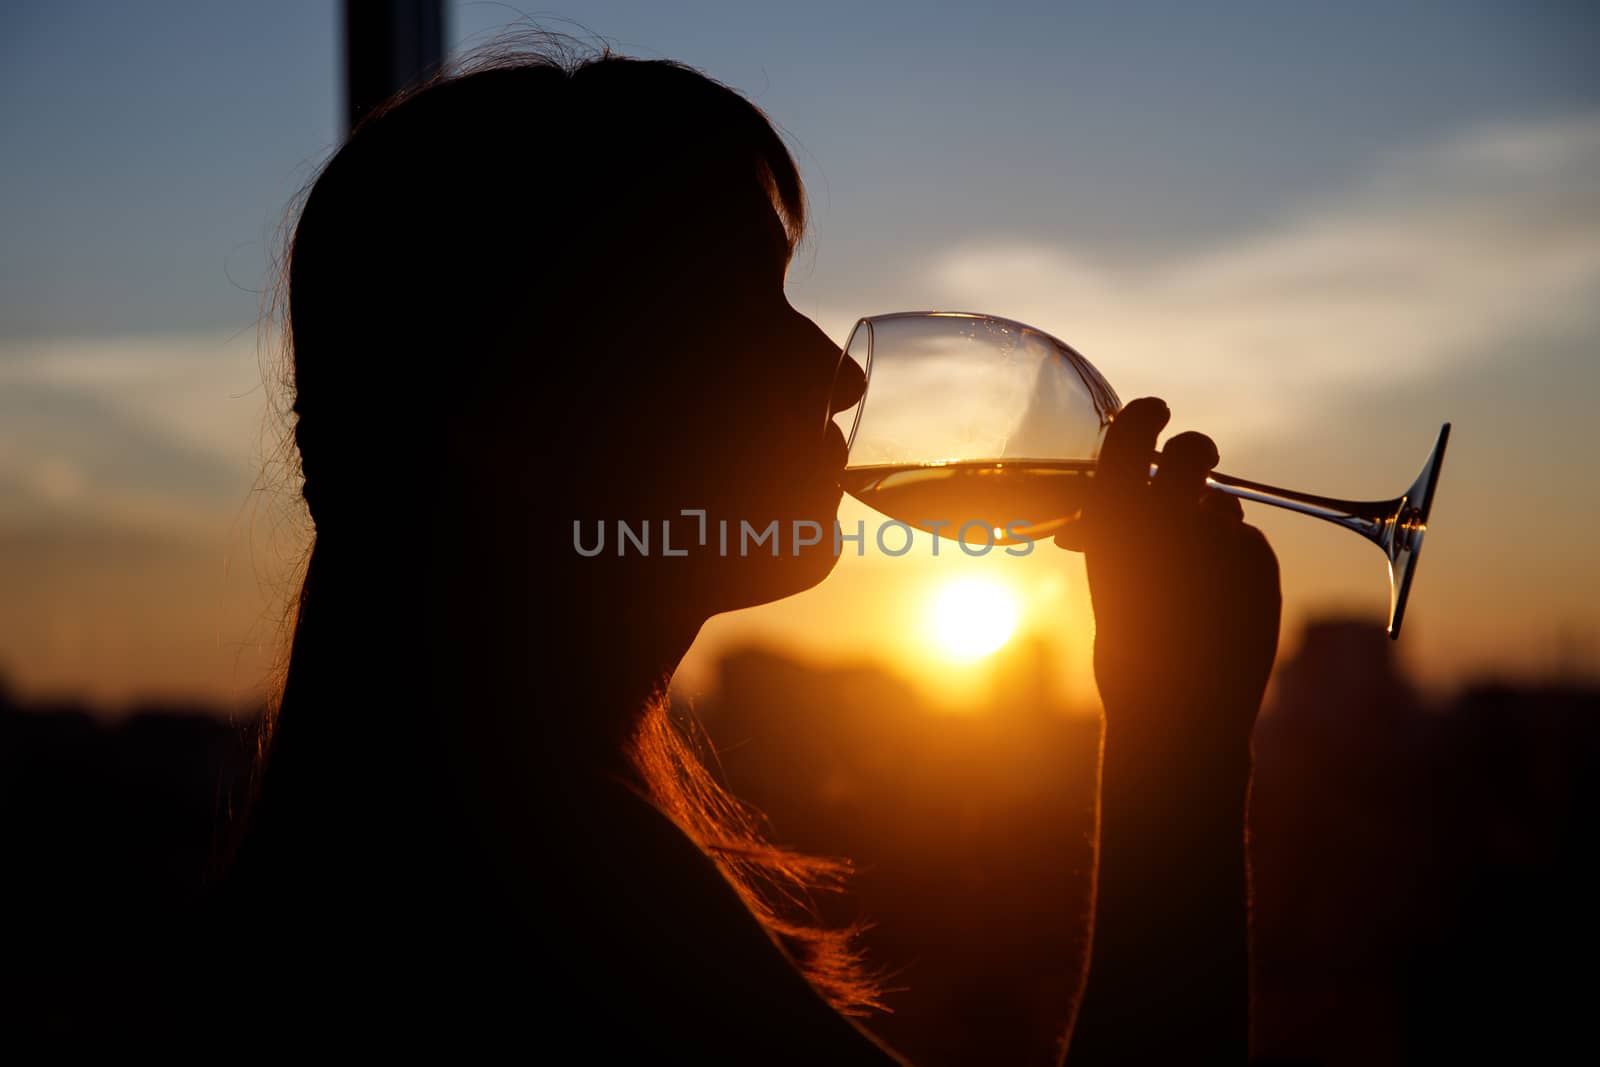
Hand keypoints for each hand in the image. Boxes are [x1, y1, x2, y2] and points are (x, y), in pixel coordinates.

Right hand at [1056, 397, 1280, 767]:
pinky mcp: (1260, 559)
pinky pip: (1248, 544)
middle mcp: (1167, 514)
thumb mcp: (1108, 582)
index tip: (1155, 411)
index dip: (1145, 416)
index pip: (1132, 435)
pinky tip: (1220, 606)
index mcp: (1113, 518)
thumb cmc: (1129, 651)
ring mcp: (1219, 535)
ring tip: (1194, 584)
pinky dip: (1236, 565)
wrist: (1179, 711)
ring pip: (1222, 508)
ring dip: (1212, 527)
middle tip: (1198, 465)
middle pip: (1193, 451)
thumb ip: (1119, 533)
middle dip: (1197, 453)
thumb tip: (1128, 504)